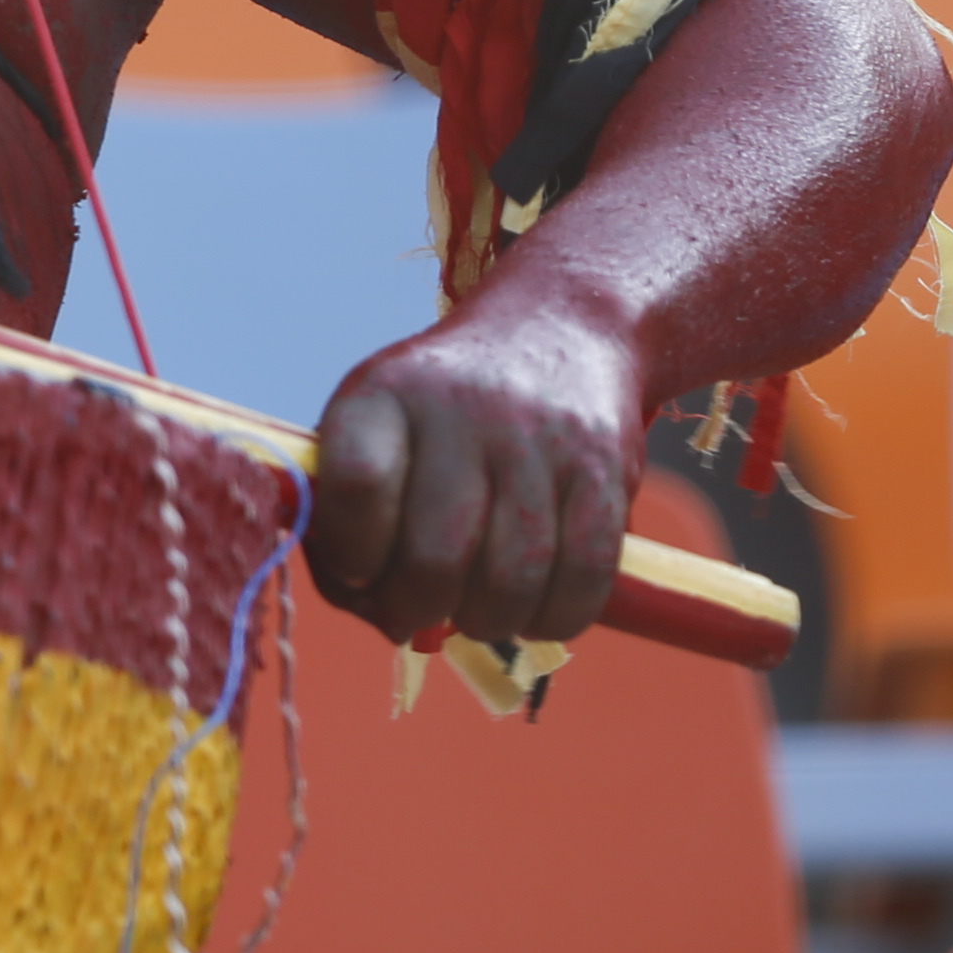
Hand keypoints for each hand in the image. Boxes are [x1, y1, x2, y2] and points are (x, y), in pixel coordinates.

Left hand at [307, 295, 641, 648]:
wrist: (555, 330)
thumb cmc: (439, 409)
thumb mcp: (376, 423)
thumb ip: (348, 514)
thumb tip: (370, 605)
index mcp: (383, 393)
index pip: (355, 486)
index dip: (348, 552)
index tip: (357, 570)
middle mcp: (461, 410)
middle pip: (434, 556)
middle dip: (415, 610)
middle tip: (416, 613)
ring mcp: (539, 441)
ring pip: (510, 583)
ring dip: (483, 623)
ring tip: (472, 609)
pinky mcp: (604, 473)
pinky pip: (584, 582)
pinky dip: (551, 619)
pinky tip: (529, 608)